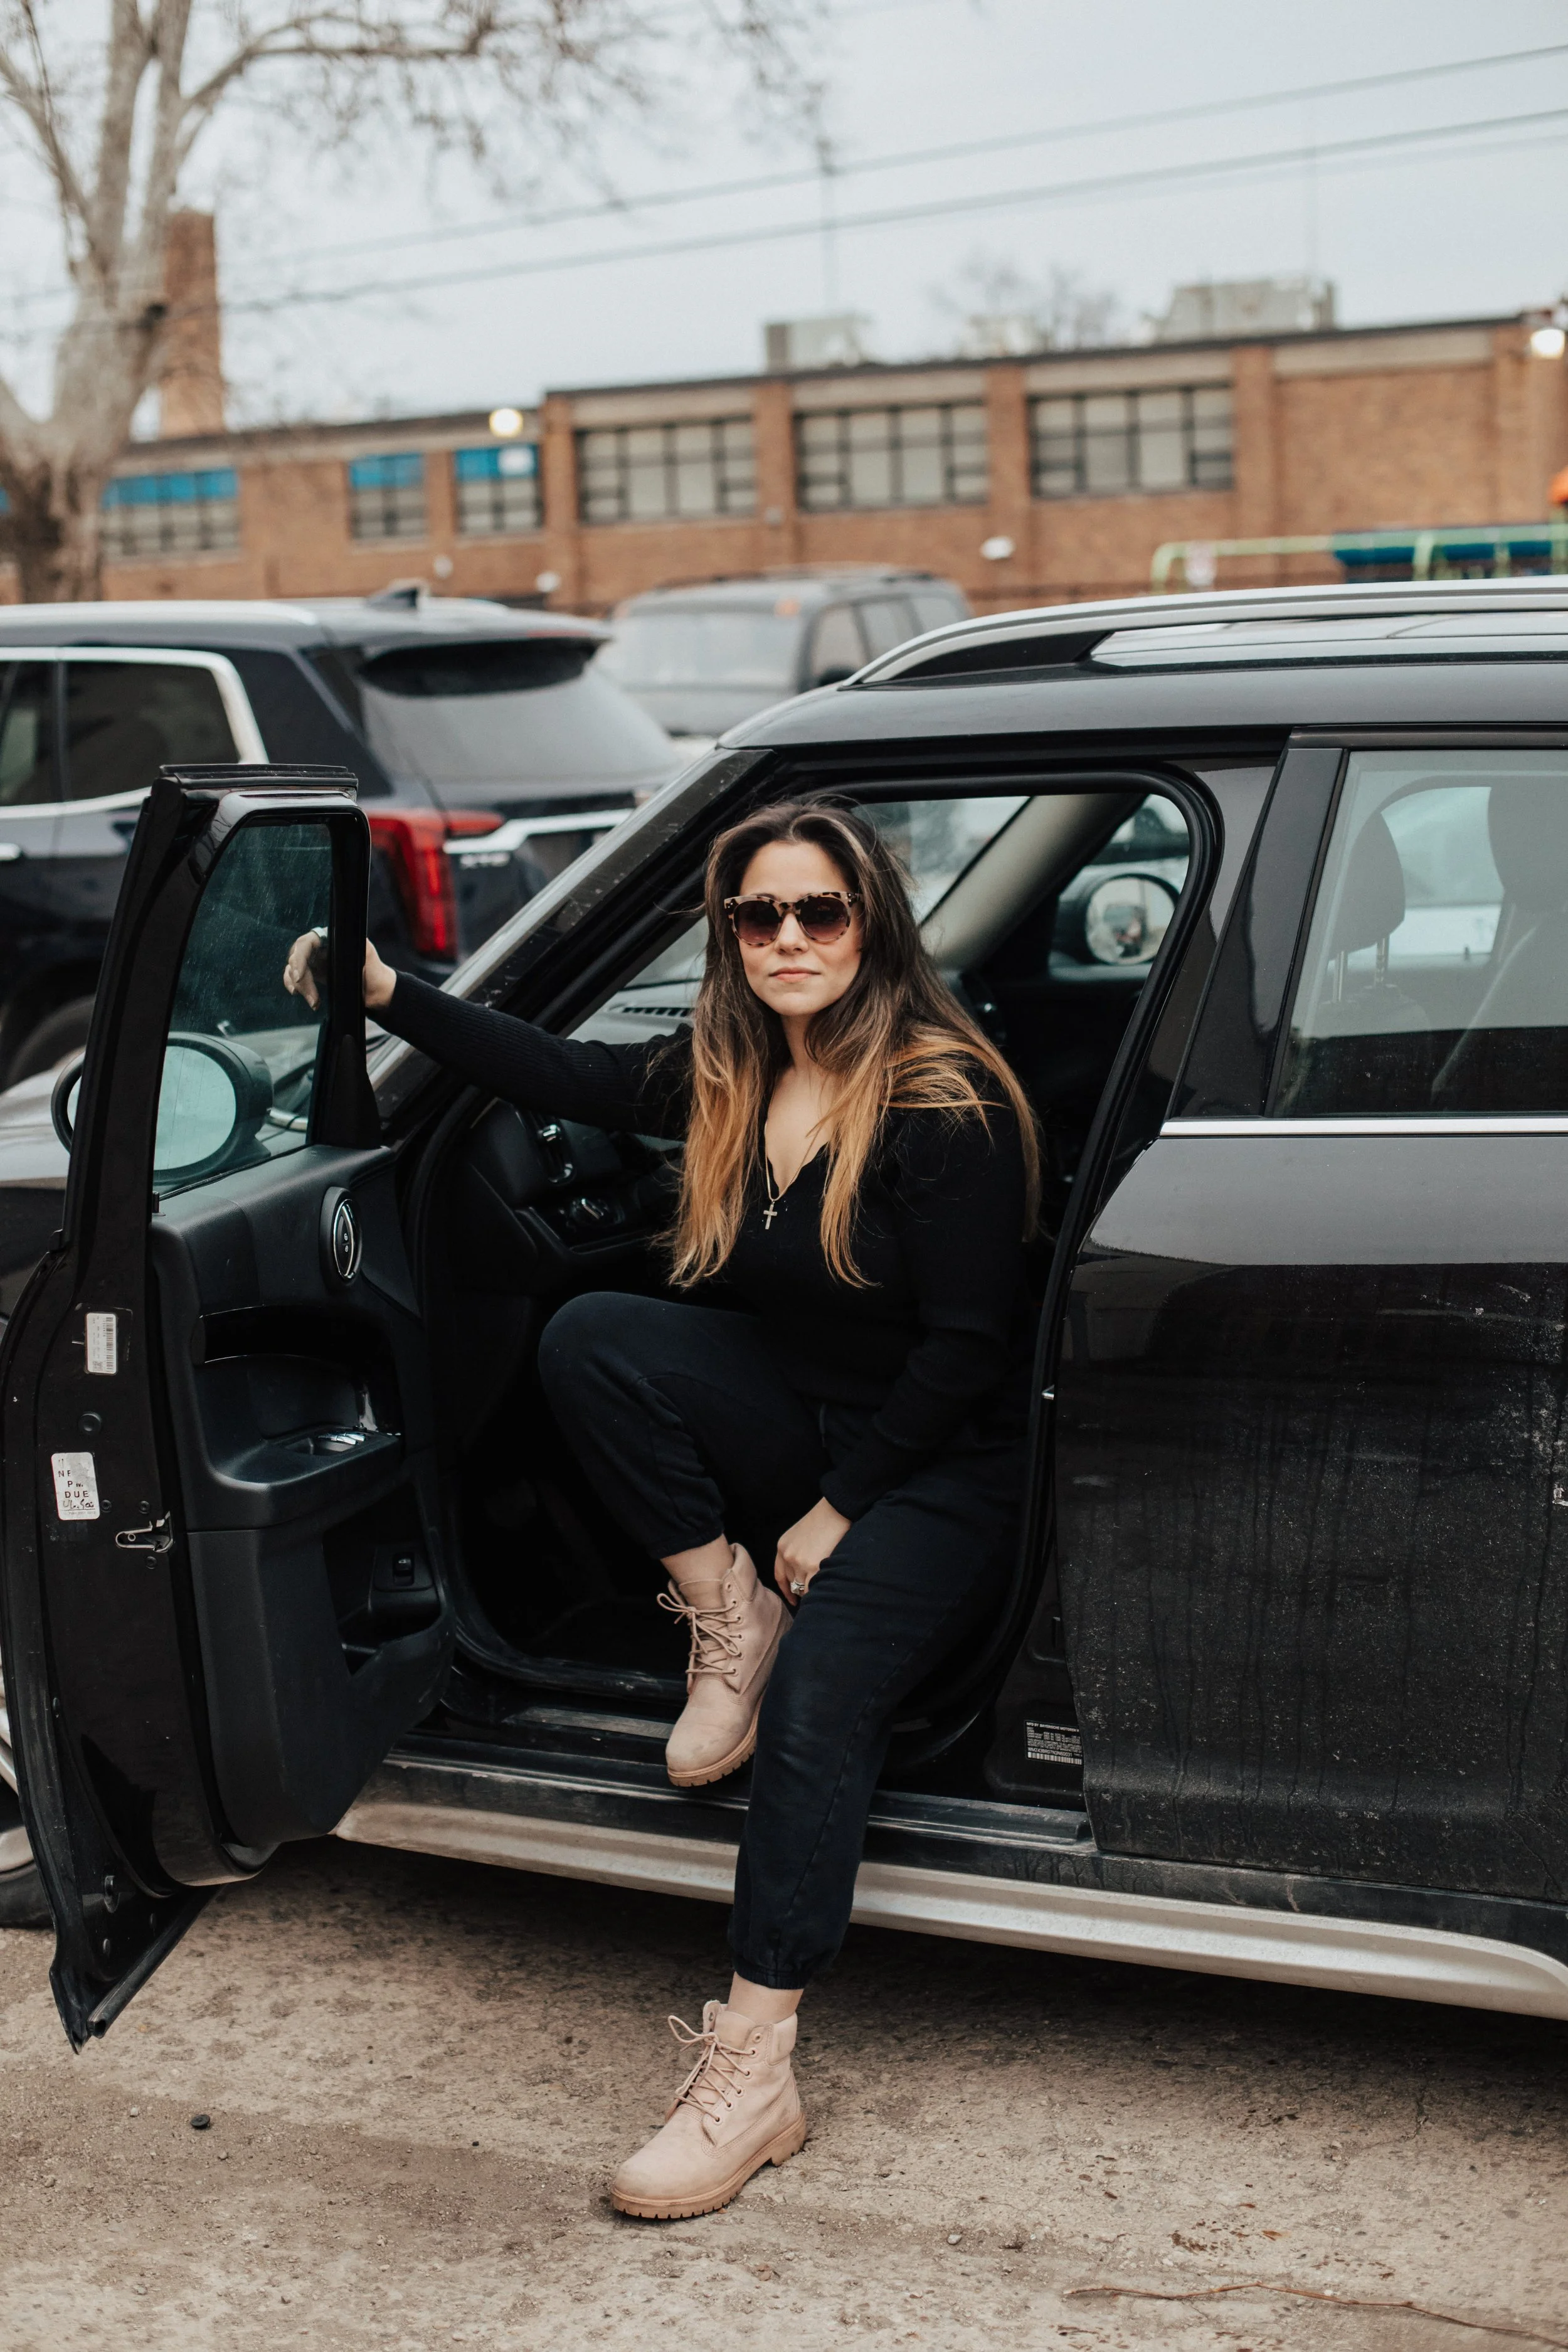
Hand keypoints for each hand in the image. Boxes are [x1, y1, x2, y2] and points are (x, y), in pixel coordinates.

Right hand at [283, 934, 397, 1013]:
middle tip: (312, 997)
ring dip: (299, 986)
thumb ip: (351, 943)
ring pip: (292, 969)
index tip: (299, 976)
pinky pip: (293, 977)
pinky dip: (293, 985)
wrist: (376, 991)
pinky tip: (297, 994)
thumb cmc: (373, 970)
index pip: (305, 943)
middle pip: (296, 958)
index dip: (299, 959)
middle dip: (300, 979)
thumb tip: (337, 939)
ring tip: (314, 1002)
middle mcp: (318, 947)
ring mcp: (313, 960)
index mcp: (328, 938)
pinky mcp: (311, 974)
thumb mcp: (365, 952)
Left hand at [774, 1496, 850, 1603]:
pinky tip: (826, 1593)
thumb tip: (805, 1572)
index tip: (793, 1599)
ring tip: (824, 1592)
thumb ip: (797, 1552)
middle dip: (802, 1591)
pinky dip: (819, 1592)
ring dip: (813, 1591)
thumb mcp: (800, 1534)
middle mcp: (787, 1556)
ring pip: (803, 1588)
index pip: (780, 1576)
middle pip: (793, 1584)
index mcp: (782, 1548)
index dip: (786, 1590)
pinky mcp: (813, 1567)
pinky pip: (813, 1588)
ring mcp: (799, 1562)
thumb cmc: (823, 1520)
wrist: (834, 1510)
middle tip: (815, 1595)